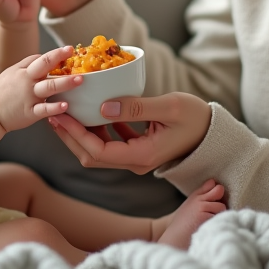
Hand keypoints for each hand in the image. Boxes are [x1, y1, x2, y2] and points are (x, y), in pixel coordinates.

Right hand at [0, 46, 83, 131]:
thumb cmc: (2, 92)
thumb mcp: (11, 73)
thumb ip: (27, 64)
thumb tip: (43, 56)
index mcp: (24, 72)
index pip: (42, 59)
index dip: (56, 53)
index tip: (70, 49)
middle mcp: (27, 82)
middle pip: (45, 68)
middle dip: (60, 60)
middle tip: (75, 56)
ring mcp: (29, 97)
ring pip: (49, 88)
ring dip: (65, 83)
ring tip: (79, 80)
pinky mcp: (30, 113)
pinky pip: (44, 110)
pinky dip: (55, 108)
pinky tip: (65, 105)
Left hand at [47, 92, 211, 173]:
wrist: (215, 133)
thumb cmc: (196, 118)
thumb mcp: (168, 107)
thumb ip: (136, 108)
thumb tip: (102, 107)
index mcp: (141, 156)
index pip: (97, 151)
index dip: (74, 134)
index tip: (60, 114)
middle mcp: (135, 161)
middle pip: (91, 155)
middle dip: (69, 136)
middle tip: (53, 112)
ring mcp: (136, 156)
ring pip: (99, 149)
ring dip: (80, 132)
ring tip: (65, 110)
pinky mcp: (139, 148)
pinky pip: (111, 141)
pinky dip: (98, 128)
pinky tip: (91, 111)